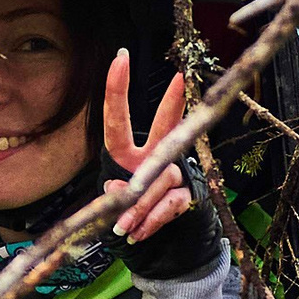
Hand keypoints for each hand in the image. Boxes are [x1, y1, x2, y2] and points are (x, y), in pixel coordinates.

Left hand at [103, 48, 193, 240]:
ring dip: (137, 207)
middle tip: (180, 80)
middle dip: (172, 104)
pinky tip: (137, 234)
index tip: (121, 57)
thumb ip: (118, 196)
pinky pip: (168, 204)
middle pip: (164, 127)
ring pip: (158, 180)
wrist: (158, 241)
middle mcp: (153, 155)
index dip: (116, 90)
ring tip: (122, 229)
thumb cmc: (130, 212)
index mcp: (126, 152)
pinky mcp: (185, 194)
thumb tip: (122, 192)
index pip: (117, 119)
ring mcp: (172, 173)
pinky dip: (150, 222)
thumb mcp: (114, 204)